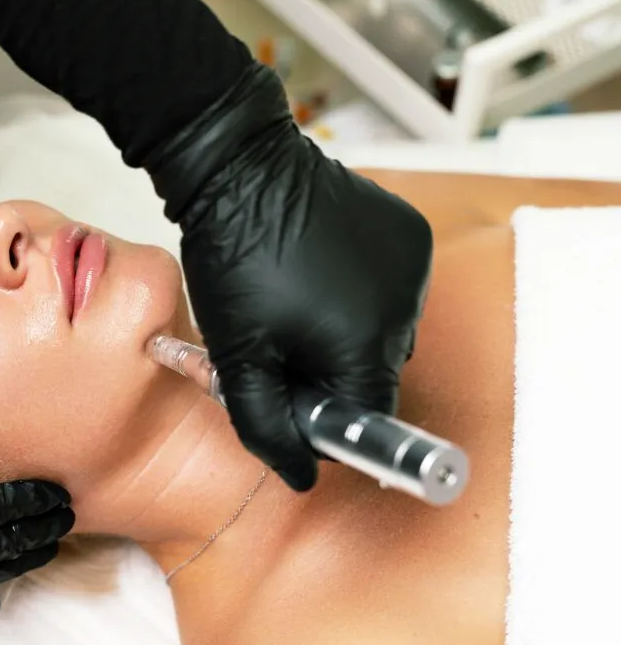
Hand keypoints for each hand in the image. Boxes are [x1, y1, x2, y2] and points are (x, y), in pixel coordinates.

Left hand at [148, 64, 432, 491]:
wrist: (239, 167)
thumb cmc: (232, 258)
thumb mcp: (237, 355)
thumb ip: (266, 425)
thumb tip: (302, 477)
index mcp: (366, 346)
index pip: (366, 418)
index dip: (323, 420)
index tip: (289, 396)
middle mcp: (406, 309)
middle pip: (374, 375)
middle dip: (329, 372)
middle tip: (277, 342)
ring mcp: (412, 267)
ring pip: (383, 332)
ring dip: (345, 331)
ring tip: (294, 299)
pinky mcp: (409, 234)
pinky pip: (391, 288)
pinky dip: (361, 290)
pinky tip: (320, 266)